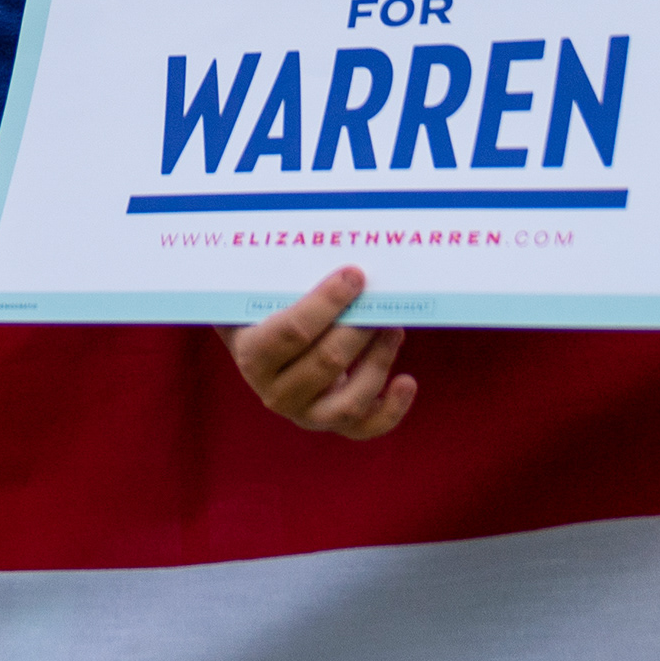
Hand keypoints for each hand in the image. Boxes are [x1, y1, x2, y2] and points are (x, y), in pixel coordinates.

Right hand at [223, 268, 416, 439]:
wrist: (262, 350)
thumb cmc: (268, 309)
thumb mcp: (261, 291)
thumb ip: (278, 271)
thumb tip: (324, 233)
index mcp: (252, 355)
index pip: (292, 332)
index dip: (326, 303)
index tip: (355, 274)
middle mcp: (275, 392)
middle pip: (326, 363)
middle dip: (359, 328)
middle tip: (381, 298)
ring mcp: (305, 414)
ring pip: (349, 401)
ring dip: (378, 361)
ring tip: (394, 328)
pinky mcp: (332, 423)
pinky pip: (365, 427)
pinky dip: (391, 410)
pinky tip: (407, 381)